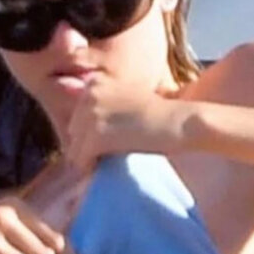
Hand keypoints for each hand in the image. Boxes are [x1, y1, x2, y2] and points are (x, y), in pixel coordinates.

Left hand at [65, 75, 195, 173]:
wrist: (180, 121)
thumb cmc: (161, 116)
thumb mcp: (128, 101)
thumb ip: (105, 109)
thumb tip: (78, 131)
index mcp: (95, 84)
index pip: (77, 117)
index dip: (89, 135)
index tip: (107, 145)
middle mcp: (89, 95)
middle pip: (73, 132)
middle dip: (86, 147)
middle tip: (105, 158)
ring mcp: (91, 115)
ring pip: (75, 148)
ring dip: (88, 159)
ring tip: (107, 165)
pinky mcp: (96, 135)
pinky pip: (81, 159)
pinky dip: (90, 168)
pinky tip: (104, 170)